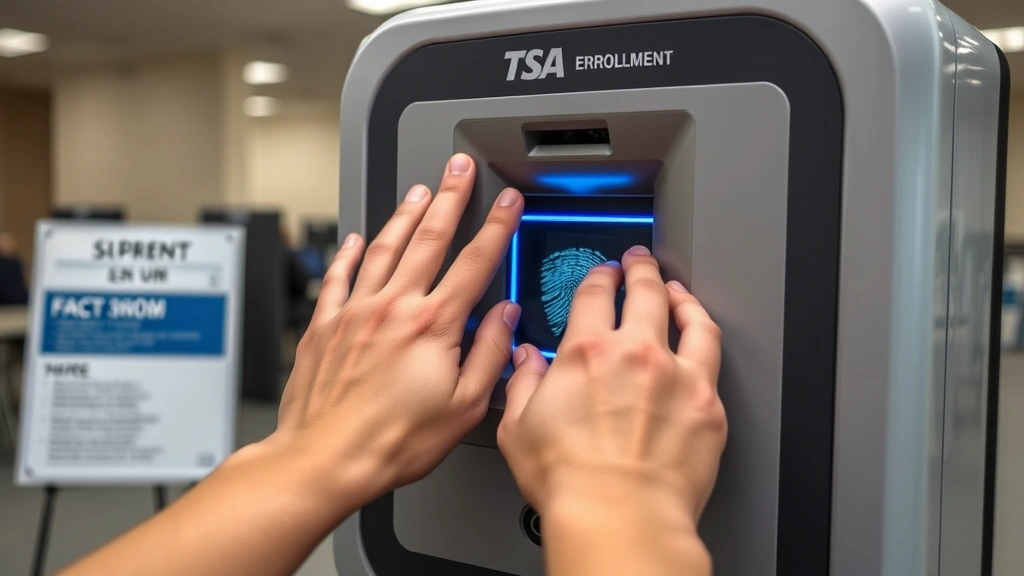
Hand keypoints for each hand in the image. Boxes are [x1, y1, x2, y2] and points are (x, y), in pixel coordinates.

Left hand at [267, 153, 523, 506]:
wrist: (326, 458)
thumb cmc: (392, 443)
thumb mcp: (463, 408)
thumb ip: (489, 355)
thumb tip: (505, 320)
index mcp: (433, 326)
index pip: (474, 262)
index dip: (496, 226)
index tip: (506, 202)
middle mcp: (393, 308)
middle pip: (429, 238)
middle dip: (449, 197)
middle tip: (457, 168)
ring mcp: (355, 311)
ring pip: (384, 247)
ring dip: (404, 214)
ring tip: (418, 190)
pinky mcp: (325, 325)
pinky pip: (337, 276)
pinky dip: (347, 253)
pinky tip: (354, 239)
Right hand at [498, 246, 726, 526]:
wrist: (619, 517)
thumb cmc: (570, 483)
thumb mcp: (518, 429)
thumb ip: (523, 384)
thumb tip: (525, 360)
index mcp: (585, 353)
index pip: (594, 294)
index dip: (598, 277)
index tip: (601, 275)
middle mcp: (635, 354)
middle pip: (644, 291)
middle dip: (640, 268)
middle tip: (638, 262)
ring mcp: (677, 375)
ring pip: (687, 316)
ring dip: (680, 295)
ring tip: (676, 289)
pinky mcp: (707, 403)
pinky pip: (712, 353)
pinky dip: (704, 333)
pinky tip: (700, 334)